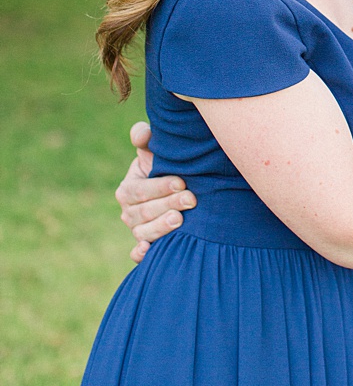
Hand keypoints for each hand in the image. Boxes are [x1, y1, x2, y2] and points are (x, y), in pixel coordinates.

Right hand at [115, 121, 194, 262]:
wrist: (181, 190)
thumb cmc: (168, 168)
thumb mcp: (156, 152)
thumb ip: (147, 140)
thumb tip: (141, 131)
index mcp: (128, 188)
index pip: (139, 190)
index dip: (159, 186)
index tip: (182, 181)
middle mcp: (128, 211)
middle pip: (142, 212)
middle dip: (167, 205)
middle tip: (191, 200)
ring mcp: (136, 229)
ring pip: (142, 232)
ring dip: (159, 228)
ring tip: (180, 220)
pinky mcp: (146, 244)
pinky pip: (137, 253)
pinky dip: (141, 254)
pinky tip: (149, 251)